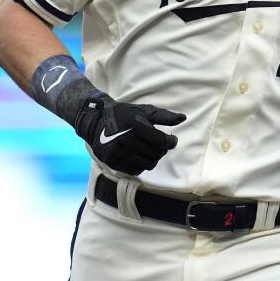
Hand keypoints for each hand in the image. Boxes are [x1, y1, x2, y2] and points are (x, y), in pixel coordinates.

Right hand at [72, 94, 186, 174]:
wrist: (96, 121)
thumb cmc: (123, 114)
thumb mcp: (143, 111)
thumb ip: (164, 116)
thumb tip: (183, 118)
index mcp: (135, 127)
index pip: (162, 141)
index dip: (171, 141)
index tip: (172, 139)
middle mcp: (126, 141)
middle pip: (156, 154)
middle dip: (162, 149)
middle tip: (159, 143)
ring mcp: (119, 153)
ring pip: (148, 164)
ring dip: (153, 158)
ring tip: (149, 149)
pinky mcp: (114, 163)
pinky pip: (137, 170)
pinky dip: (142, 164)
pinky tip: (139, 155)